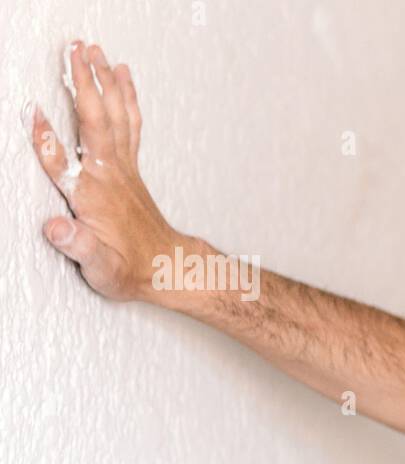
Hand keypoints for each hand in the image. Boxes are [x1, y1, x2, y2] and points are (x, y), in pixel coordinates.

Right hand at [30, 40, 181, 302]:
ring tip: (96, 49)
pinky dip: (126, 97)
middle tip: (74, 48)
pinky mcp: (132, 167)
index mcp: (93, 198)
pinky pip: (130, 123)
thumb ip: (77, 246)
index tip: (31, 111)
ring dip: (105, 80)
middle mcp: (110, 176)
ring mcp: (124, 168)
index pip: (62, 164)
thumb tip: (55, 227)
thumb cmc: (130, 271)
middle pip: (94, 122)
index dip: (45, 139)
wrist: (169, 269)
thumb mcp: (99, 268)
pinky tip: (122, 75)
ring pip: (115, 115)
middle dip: (84, 84)